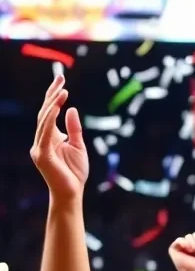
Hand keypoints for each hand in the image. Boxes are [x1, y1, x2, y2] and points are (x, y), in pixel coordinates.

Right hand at [30, 75, 87, 200]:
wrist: (72, 193)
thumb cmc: (75, 172)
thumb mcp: (78, 146)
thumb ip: (74, 129)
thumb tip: (72, 109)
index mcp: (49, 137)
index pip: (49, 112)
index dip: (54, 95)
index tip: (61, 79)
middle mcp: (41, 139)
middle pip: (45, 112)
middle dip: (52, 94)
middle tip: (61, 77)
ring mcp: (39, 146)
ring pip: (44, 120)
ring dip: (53, 104)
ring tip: (63, 91)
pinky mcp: (41, 154)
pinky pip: (45, 132)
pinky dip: (51, 119)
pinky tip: (57, 107)